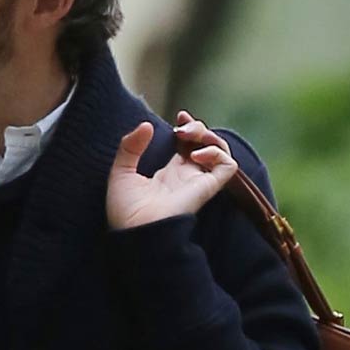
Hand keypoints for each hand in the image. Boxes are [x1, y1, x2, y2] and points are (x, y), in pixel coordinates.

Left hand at [106, 109, 236, 229]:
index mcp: (169, 175)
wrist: (135, 233)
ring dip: (210, 136)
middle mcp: (186, 178)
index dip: (189, 128)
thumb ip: (130, 147)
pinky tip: (195, 155)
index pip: (188, 146)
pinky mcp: (207, 189)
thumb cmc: (125, 211)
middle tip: (181, 127)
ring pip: (221, 152)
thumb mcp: (121, 172)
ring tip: (187, 136)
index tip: (179, 116)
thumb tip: (147, 124)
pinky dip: (217, 153)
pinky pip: (228, 166)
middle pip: (205, 145)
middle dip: (198, 128)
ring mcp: (198, 183)